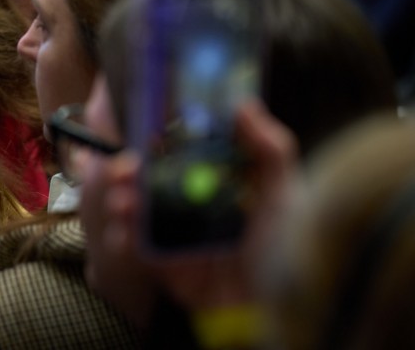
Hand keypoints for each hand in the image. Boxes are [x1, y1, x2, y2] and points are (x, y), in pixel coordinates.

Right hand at [104, 101, 297, 310]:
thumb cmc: (293, 250)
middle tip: (123, 166)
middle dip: (130, 170)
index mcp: (223, 188)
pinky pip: (137, 250)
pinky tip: (122, 228)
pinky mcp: (167, 269)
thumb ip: (269, 147)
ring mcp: (179, 240)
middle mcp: (197, 210)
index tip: (143, 130)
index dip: (159, 142)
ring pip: (138, 213)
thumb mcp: (287, 192)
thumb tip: (243, 104)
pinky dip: (122, 236)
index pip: (183, 155)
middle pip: (151, 182)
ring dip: (121, 201)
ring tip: (121, 199)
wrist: (287, 310)